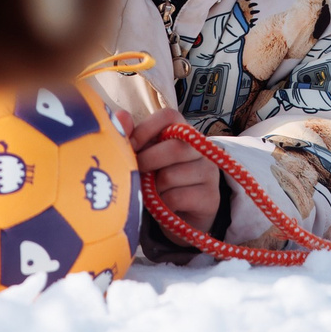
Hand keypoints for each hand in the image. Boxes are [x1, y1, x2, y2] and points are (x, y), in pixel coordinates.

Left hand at [120, 107, 224, 234]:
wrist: (184, 215)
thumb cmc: (161, 180)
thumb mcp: (146, 157)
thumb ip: (132, 138)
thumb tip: (121, 116)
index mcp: (183, 132)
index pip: (169, 117)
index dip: (145, 129)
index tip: (131, 146)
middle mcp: (200, 149)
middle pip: (174, 148)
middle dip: (147, 161)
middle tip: (137, 172)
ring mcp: (208, 172)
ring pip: (171, 176)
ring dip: (153, 187)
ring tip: (152, 191)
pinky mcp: (210, 197)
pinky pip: (175, 198)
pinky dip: (161, 204)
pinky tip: (163, 204)